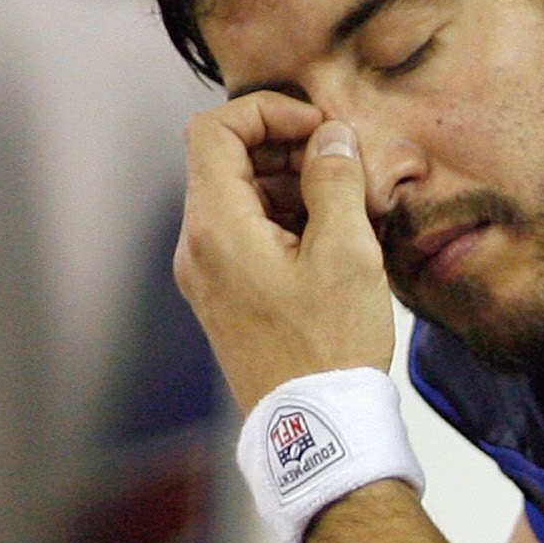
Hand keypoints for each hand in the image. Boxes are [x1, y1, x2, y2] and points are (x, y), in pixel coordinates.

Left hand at [173, 95, 397, 409]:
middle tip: (341, 164)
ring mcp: (206, 276)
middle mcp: (197, 248)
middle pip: (225, 163)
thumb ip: (335, 181)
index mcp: (217, 228)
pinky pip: (244, 237)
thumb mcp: (346, 252)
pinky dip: (283, 221)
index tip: (318, 129)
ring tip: (346, 206)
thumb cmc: (330, 347)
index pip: (215, 130)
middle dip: (285, 149)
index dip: (268, 113)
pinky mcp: (224, 299)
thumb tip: (331, 139)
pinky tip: (331, 241)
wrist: (316, 429)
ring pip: (238, 200)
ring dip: (288, 186)